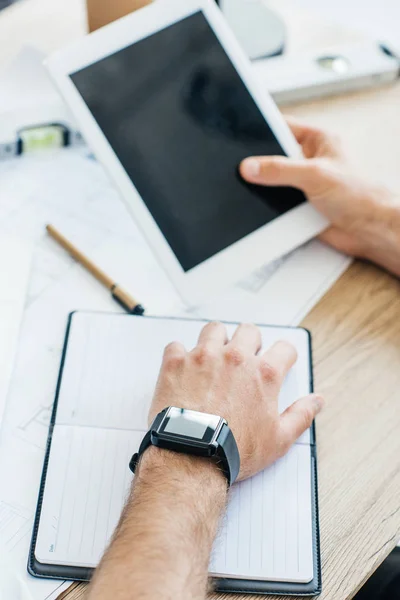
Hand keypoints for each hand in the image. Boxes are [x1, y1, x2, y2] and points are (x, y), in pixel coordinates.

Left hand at [149, 321, 322, 479]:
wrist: (191, 456)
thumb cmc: (234, 450)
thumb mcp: (279, 439)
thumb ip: (301, 415)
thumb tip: (317, 400)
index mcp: (263, 374)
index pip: (284, 349)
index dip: (284, 356)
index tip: (280, 362)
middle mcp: (235, 358)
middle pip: (249, 331)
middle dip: (250, 342)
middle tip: (245, 359)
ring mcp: (204, 357)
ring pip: (214, 330)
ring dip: (217, 340)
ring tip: (214, 357)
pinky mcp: (176, 363)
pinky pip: (177, 346)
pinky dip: (180, 355)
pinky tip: (184, 369)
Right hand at [240, 118, 399, 277]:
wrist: (369, 230)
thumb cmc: (360, 196)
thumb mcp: (316, 174)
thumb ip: (280, 169)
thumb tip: (251, 167)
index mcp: (318, 141)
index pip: (282, 127)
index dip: (261, 130)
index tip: (240, 137)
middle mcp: (310, 160)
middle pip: (274, 157)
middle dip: (260, 165)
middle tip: (246, 170)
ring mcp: (304, 184)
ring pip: (273, 182)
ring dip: (266, 189)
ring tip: (259, 191)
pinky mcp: (300, 206)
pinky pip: (277, 203)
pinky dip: (271, 208)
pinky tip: (268, 209)